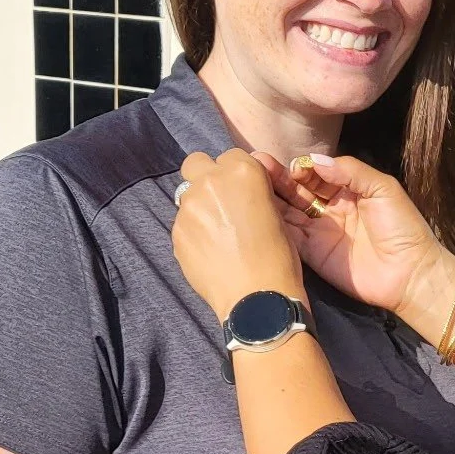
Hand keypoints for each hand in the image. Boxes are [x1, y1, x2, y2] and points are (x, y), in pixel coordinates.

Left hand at [172, 150, 304, 321]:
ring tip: (219, 235)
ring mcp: (188, 208)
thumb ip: (252, 192)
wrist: (257, 298)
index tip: (244, 190)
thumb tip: (238, 193)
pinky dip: (194, 232)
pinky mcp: (176, 233)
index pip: (231, 155)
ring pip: (188, 195)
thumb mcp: (277, 214)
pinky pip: (183, 224)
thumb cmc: (278, 256)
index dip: (237, 173)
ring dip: (200, 207)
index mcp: (242, 171)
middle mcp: (210, 182)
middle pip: (197, 163)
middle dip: (206, 176)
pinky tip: (211, 252)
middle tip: (221, 201)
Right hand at [257, 153, 444, 318]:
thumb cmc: (402, 228)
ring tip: (249, 183)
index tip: (291, 166)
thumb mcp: (383, 189)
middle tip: (256, 164)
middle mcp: (331, 208)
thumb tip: (315, 160)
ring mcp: (320, 231)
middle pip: (298, 189)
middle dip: (279, 177)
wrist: (410, 274)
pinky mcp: (313, 254)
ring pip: (289, 210)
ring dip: (270, 197)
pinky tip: (257, 211)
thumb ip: (351, 171)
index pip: (317, 173)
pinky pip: (289, 236)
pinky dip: (273, 224)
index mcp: (349, 189)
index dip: (302, 167)